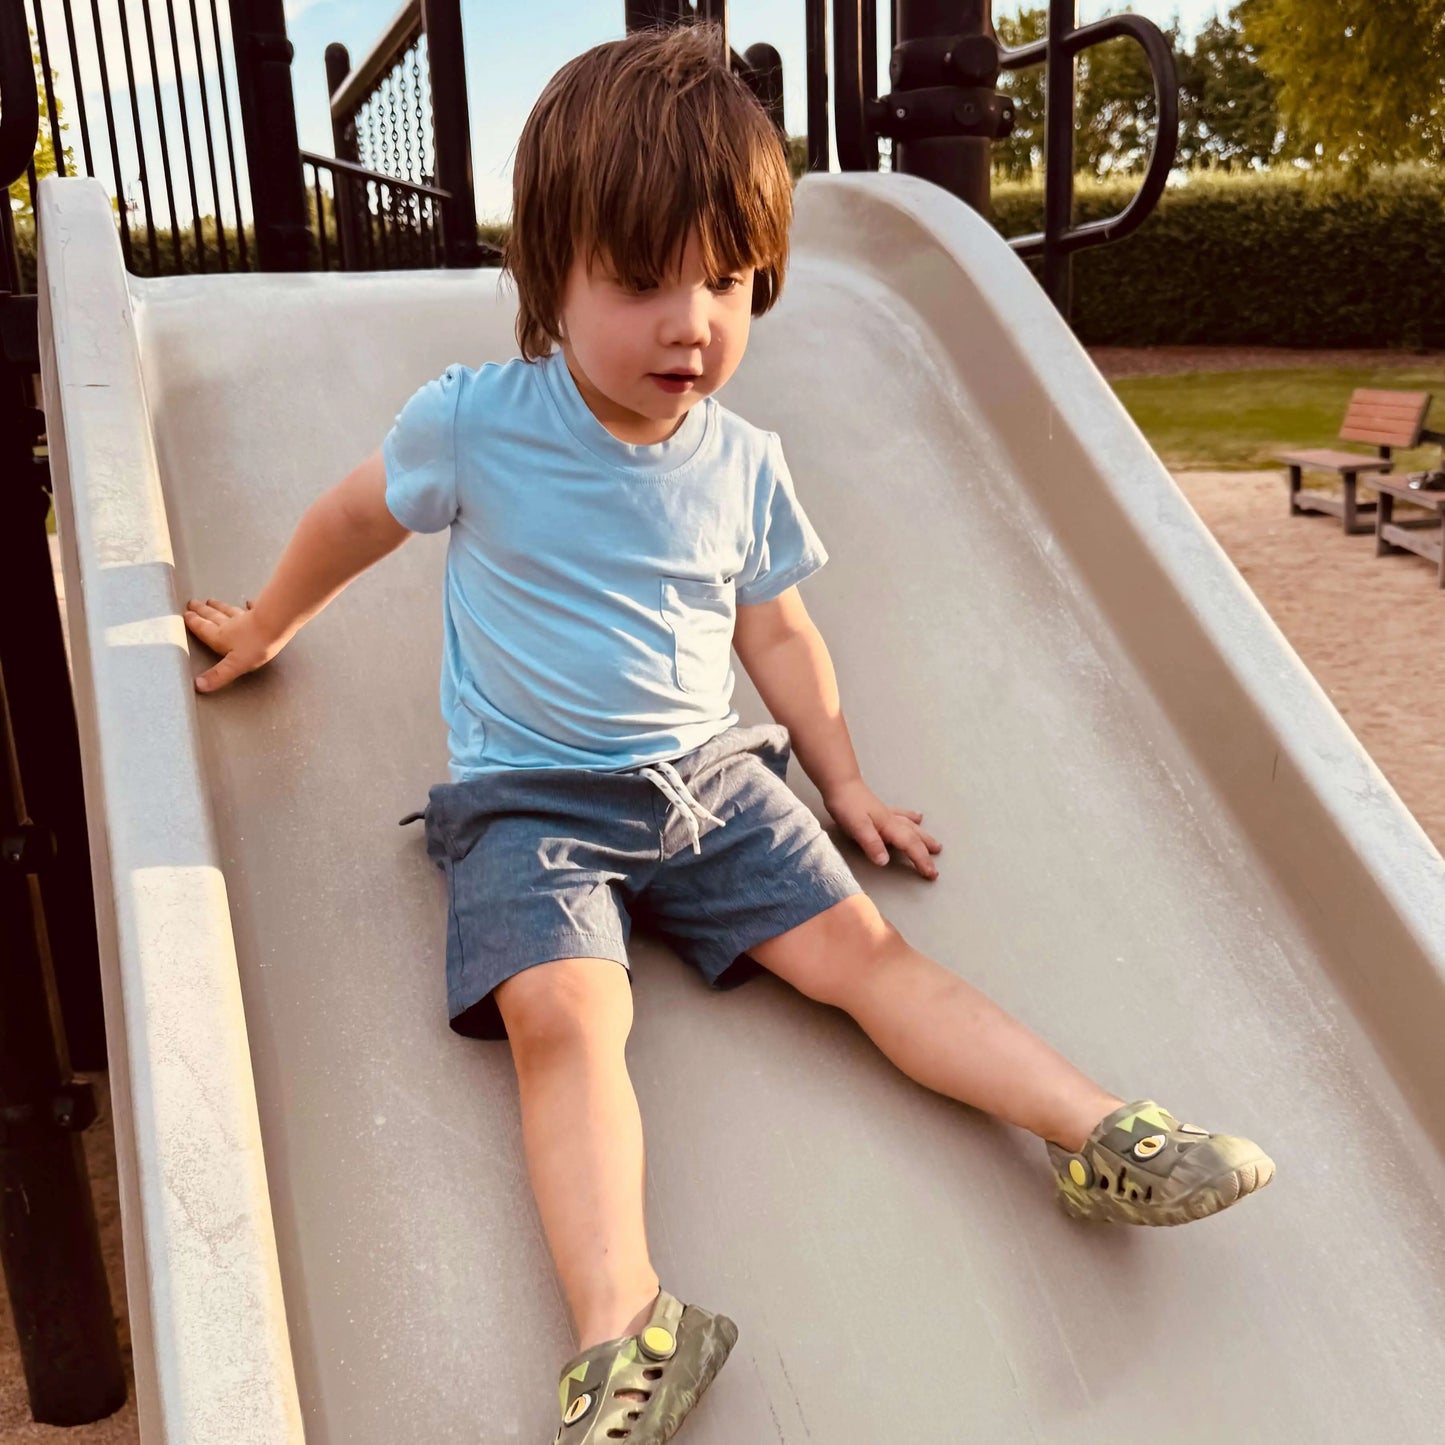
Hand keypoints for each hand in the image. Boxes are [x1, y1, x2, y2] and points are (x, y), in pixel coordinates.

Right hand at [183, 597, 284, 692]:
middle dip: (202, 611)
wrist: (276, 625)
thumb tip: (198, 685)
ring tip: (210, 601)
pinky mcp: (261, 613)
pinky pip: (252, 608)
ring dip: (219, 606)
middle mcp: (230, 624)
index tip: (185, 614)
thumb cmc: (255, 646)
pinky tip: (248, 602)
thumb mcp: (234, 665)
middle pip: (213, 616)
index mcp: (220, 636)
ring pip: (228, 610)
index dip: (194, 622)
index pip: (203, 629)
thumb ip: (217, 675)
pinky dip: (249, 605)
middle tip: (192, 602)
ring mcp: (245, 617)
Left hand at [823, 777, 941, 879]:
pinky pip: (902, 816)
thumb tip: (885, 861)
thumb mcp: (857, 827)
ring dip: (924, 837)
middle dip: (926, 853)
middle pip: (915, 838)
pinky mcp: (880, 810)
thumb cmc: (847, 805)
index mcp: (888, 827)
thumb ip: (872, 844)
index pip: (910, 845)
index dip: (921, 860)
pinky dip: (912, 818)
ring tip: (935, 845)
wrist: (840, 784)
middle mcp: (892, 821)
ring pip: (912, 827)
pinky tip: (916, 817)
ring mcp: (887, 814)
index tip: (931, 874)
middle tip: (935, 869)